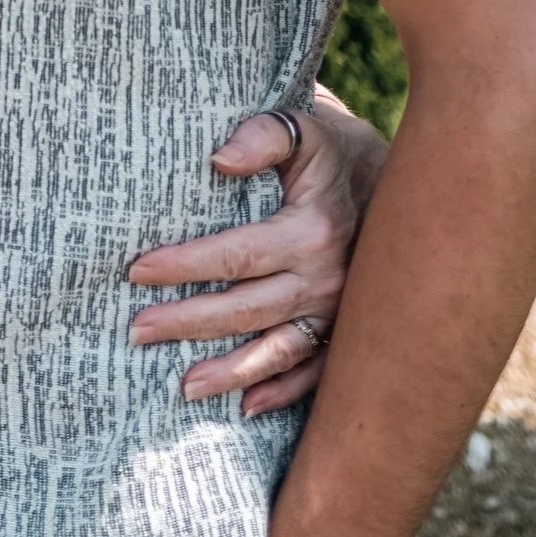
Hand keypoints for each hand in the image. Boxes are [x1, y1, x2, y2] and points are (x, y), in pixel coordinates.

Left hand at [126, 88, 387, 415]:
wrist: (399, 183)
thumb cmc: (334, 151)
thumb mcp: (305, 129)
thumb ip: (262, 135)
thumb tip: (219, 159)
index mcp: (311, 231)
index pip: (235, 254)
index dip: (185, 264)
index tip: (137, 270)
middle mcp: (327, 280)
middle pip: (245, 309)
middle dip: (188, 322)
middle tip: (137, 331)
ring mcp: (339, 313)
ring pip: (277, 351)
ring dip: (230, 371)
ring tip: (183, 386)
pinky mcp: (347, 331)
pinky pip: (314, 372)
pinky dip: (282, 392)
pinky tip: (247, 407)